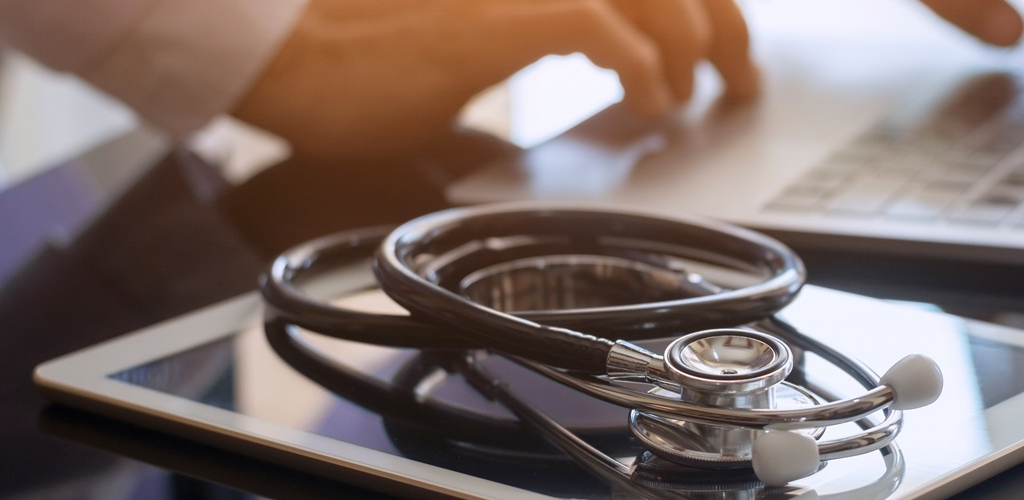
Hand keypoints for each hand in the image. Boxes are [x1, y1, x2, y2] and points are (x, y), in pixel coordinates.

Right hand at [233, 0, 757, 159]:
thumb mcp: (479, 35)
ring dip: (693, 48)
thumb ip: (548, 36)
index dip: (705, 6)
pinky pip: (602, 27)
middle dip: (723, 25)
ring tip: (689, 98)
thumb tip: (614, 66)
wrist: (284, 56)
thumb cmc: (365, 55)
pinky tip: (647, 103)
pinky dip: (643, 68)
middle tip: (739, 80)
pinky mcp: (500, 13)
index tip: (725, 52)